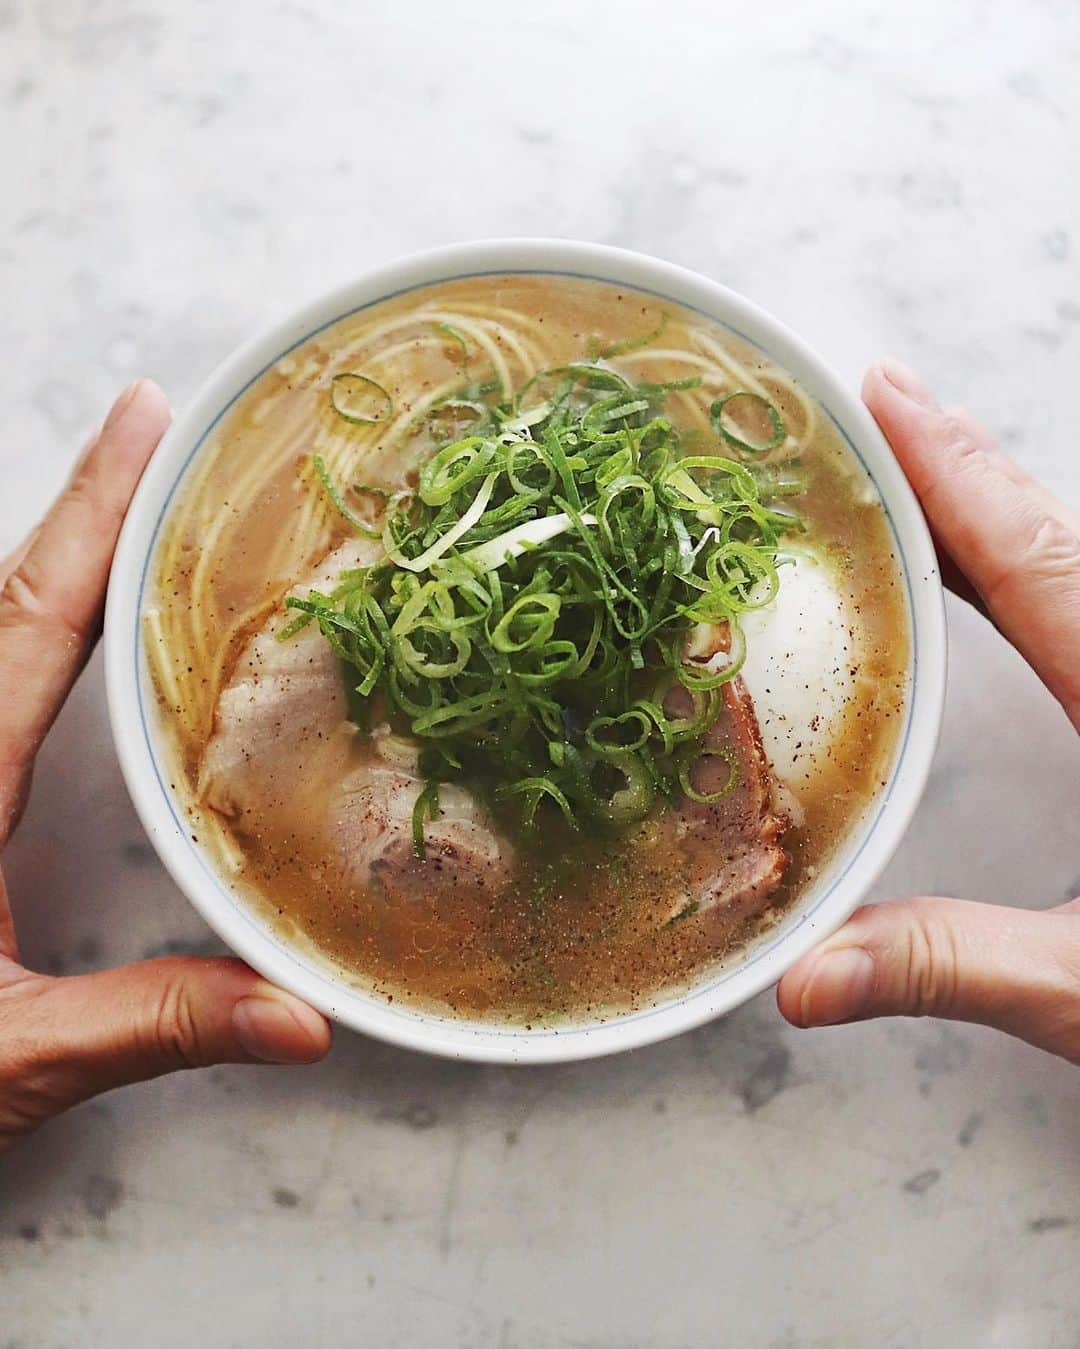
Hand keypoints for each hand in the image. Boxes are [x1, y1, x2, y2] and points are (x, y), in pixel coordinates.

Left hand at [0, 382, 330, 1151]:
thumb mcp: (14, 1059)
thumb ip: (153, 1024)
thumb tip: (299, 1017)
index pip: (31, 619)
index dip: (95, 512)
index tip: (145, 418)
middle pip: (10, 599)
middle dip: (84, 507)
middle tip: (156, 428)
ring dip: (59, 562)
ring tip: (137, 503)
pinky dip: (40, 624)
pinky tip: (81, 625)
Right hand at [778, 360, 1079, 1062]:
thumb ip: (951, 964)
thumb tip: (802, 981)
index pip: (1040, 564)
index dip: (954, 474)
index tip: (889, 396)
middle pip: (1065, 542)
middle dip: (968, 469)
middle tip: (886, 411)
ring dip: (1003, 517)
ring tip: (921, 481)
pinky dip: (1039, 573)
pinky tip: (997, 585)